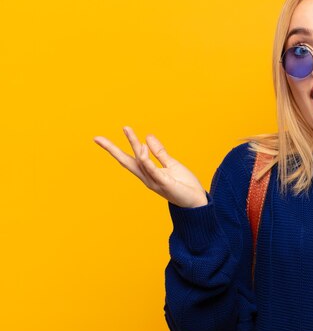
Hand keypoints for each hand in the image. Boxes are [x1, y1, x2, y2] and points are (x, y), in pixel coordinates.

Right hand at [93, 126, 207, 207]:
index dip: (117, 148)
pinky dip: (146, 158)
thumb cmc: (184, 185)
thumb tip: (147, 136)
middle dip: (112, 150)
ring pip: (139, 161)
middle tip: (97, 138)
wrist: (196, 201)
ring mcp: (154, 181)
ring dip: (133, 144)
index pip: (130, 158)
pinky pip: (152, 169)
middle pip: (127, 161)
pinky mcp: (164, 183)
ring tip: (127, 129)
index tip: (100, 139)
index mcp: (148, 172)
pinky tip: (142, 146)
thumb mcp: (171, 164)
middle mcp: (147, 177)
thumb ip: (159, 152)